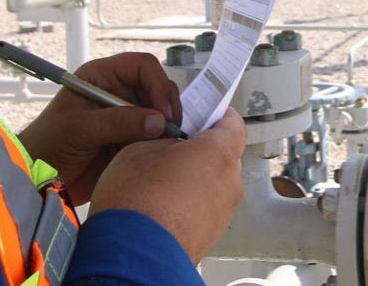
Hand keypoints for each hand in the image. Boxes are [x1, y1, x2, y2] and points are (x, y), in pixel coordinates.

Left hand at [18, 51, 181, 204]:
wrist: (38, 178)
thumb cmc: (48, 144)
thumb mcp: (79, 129)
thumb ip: (118, 122)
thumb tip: (159, 121)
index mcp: (101, 77)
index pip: (142, 66)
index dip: (157, 84)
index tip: (163, 113)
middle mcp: (118, 92)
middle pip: (157, 87)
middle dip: (167, 106)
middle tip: (170, 132)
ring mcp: (126, 115)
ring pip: (160, 112)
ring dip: (167, 126)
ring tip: (166, 145)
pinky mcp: (130, 139)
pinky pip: (155, 135)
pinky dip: (163, 142)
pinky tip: (161, 153)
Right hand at [89, 109, 246, 261]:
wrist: (133, 253)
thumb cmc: (137, 200)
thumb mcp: (140, 149)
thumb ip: (165, 139)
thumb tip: (170, 142)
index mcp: (218, 153)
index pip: (234, 125)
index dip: (219, 117)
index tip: (206, 113)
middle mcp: (229, 183)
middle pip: (225, 156)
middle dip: (203, 151)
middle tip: (175, 148)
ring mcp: (223, 212)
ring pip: (214, 185)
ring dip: (195, 180)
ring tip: (162, 183)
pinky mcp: (211, 235)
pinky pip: (205, 209)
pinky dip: (190, 204)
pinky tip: (163, 206)